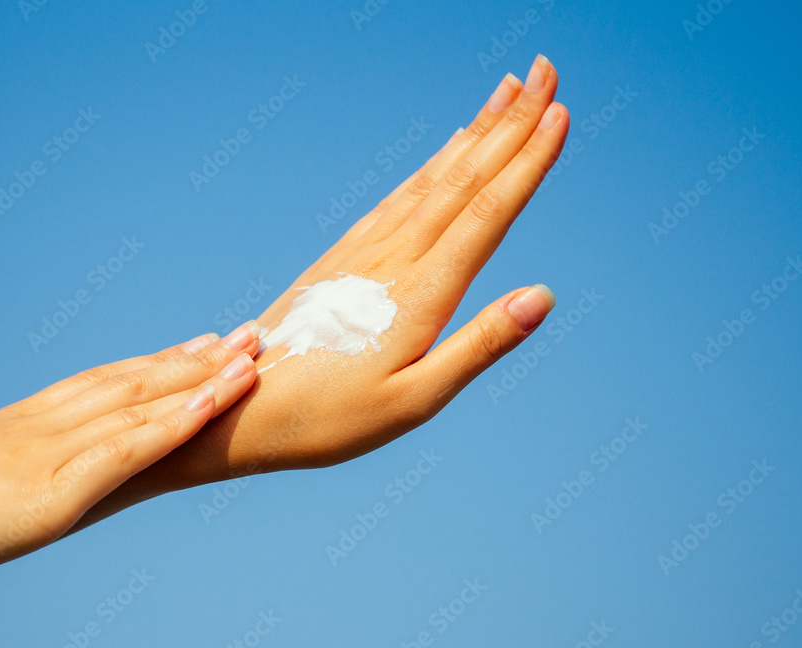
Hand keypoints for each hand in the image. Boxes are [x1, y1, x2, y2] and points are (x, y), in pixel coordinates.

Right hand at [0, 325, 260, 616]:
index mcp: (21, 419)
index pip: (105, 379)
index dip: (158, 361)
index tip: (202, 342)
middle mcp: (47, 424)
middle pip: (137, 380)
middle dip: (197, 359)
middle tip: (252, 334)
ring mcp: (54, 451)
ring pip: (145, 403)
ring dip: (205, 380)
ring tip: (255, 356)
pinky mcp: (57, 488)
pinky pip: (131, 446)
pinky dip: (177, 421)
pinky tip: (217, 401)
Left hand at [83, 55, 568, 518]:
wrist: (242, 408)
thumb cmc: (328, 420)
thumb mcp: (413, 402)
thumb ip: (477, 346)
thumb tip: (541, 296)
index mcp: (420, 295)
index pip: (486, 213)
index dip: (526, 162)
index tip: (560, 113)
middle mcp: (394, 260)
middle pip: (463, 179)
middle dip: (509, 124)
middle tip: (547, 72)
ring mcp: (364, 253)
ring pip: (431, 180)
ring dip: (473, 134)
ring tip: (505, 92)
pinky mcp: (342, 258)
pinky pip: (396, 198)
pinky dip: (429, 167)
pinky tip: (442, 155)